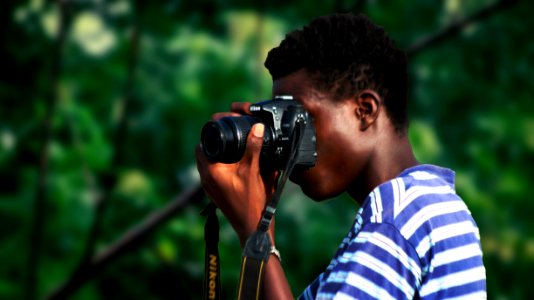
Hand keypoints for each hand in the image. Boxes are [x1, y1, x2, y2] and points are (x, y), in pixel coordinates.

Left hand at [196, 103, 276, 244]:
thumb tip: (256, 127)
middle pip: (205, 153)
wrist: (253, 229)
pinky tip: (238, 165)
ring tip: (235, 149)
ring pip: (209, 164)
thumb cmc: (252, 202)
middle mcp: (206, 179)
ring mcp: (210, 188)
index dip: (211, 134)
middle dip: (216, 143)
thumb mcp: (254, 171)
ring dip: (219, 155)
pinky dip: (223, 166)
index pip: (202, 145)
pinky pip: (215, 174)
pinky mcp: (216, 194)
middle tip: (231, 136)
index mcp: (210, 171)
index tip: (224, 127)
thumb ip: (253, 148)